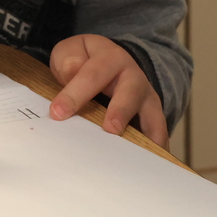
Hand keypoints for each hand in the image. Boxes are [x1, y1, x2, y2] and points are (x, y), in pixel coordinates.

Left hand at [48, 34, 168, 148]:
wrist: (110, 61)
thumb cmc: (84, 61)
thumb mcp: (72, 51)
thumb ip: (68, 59)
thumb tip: (72, 72)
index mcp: (110, 58)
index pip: (92, 75)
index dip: (75, 94)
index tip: (58, 113)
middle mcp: (133, 77)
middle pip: (129, 94)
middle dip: (120, 112)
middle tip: (110, 130)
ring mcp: (146, 97)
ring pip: (151, 115)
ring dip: (145, 134)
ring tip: (136, 155)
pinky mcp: (153, 116)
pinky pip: (158, 133)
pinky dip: (157, 148)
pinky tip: (151, 165)